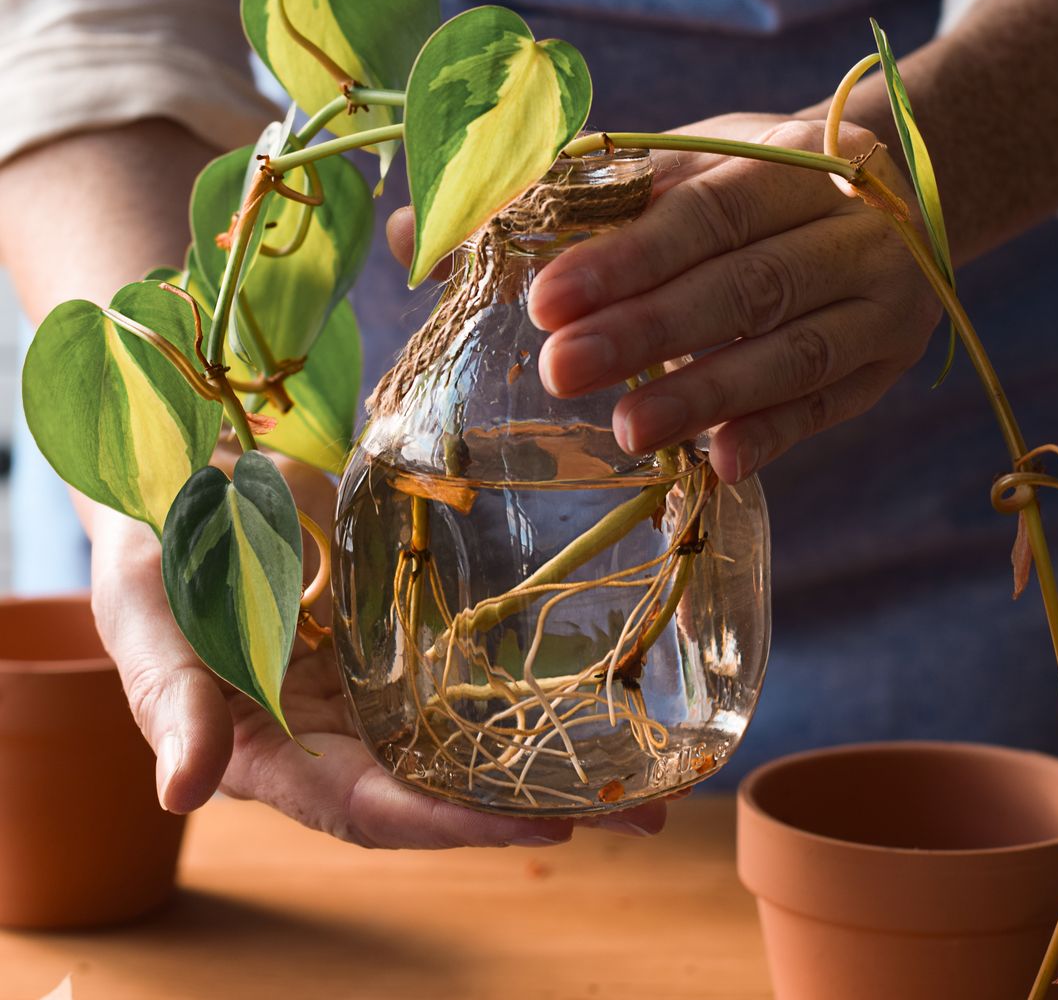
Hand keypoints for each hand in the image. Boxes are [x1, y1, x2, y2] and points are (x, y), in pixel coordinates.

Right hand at [88, 458, 665, 848]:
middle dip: (535, 808)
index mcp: (277, 755)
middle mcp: (339, 736)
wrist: (184, 491)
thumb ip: (172, 705)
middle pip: (443, 791)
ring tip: (649, 770)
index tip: (545, 826)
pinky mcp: (400, 639)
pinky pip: (467, 671)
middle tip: (640, 816)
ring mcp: (376, 690)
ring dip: (552, 758)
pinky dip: (527, 689)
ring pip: (468, 738)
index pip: (372, 809)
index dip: (451, 824)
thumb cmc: (151, 563)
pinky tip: (594, 689)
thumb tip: (181, 794)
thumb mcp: (148, 627)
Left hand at [527, 116, 941, 481]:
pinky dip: (774, 435)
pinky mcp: (886, 366)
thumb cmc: (760, 187)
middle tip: (562, 371)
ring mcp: (884, 303)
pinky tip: (721, 462)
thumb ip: (621, 195)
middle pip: (749, 287)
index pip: (708, 213)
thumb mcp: (704, 164)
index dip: (627, 259)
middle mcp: (857, 230)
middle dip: (648, 331)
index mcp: (800, 159)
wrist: (890, 200)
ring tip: (627, 429)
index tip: (548, 302)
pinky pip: (827, 407)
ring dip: (705, 395)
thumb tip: (501, 234)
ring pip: (793, 355)